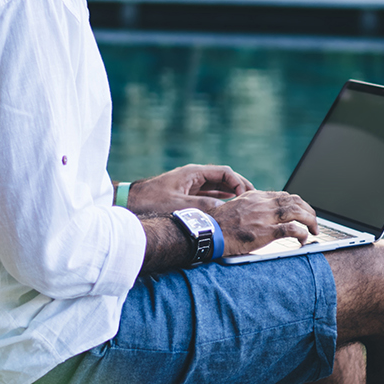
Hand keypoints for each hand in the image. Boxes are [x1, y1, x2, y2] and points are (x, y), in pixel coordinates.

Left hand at [126, 164, 253, 214]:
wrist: (130, 202)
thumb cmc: (151, 201)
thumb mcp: (180, 205)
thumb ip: (203, 206)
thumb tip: (224, 210)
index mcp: (193, 173)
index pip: (224, 172)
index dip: (238, 182)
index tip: (247, 195)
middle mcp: (194, 176)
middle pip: (223, 178)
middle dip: (238, 187)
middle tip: (253, 199)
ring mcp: (190, 185)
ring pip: (217, 187)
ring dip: (230, 194)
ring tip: (245, 204)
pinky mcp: (186, 194)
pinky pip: (209, 194)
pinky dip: (220, 200)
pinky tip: (228, 207)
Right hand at [209, 191, 315, 257]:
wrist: (209, 233)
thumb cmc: (218, 225)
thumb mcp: (234, 208)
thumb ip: (249, 208)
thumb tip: (259, 216)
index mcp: (255, 197)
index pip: (283, 195)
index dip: (297, 203)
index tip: (301, 211)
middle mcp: (262, 203)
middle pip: (294, 201)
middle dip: (308, 210)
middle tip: (313, 221)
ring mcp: (265, 217)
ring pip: (297, 212)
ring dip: (310, 220)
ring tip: (314, 229)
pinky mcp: (266, 232)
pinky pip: (292, 230)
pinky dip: (302, 234)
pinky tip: (304, 239)